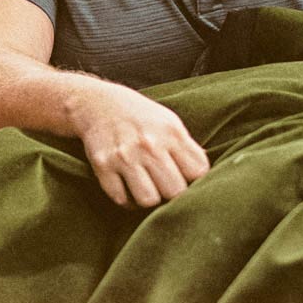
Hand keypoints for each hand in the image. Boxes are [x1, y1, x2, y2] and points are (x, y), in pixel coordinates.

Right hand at [69, 81, 209, 208]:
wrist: (96, 103)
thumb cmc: (139, 116)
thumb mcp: (169, 122)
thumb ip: (187, 149)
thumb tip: (206, 181)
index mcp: (171, 132)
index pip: (198, 173)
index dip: (194, 179)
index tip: (185, 176)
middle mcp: (148, 144)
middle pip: (175, 191)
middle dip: (172, 192)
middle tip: (164, 184)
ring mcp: (124, 156)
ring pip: (148, 200)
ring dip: (149, 198)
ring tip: (147, 187)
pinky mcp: (102, 165)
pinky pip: (121, 199)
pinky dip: (127, 199)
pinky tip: (128, 187)